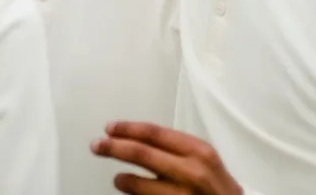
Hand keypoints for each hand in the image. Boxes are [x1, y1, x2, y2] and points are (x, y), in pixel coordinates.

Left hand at [94, 122, 242, 194]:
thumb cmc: (217, 187)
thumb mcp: (203, 160)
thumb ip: (175, 149)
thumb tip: (135, 139)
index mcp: (198, 152)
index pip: (153, 134)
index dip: (127, 129)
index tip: (110, 128)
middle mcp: (190, 173)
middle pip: (141, 154)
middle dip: (113, 147)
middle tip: (97, 146)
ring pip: (136, 184)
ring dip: (121, 179)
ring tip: (118, 178)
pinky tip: (131, 194)